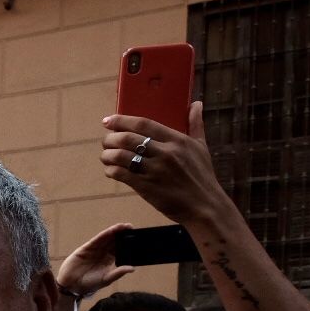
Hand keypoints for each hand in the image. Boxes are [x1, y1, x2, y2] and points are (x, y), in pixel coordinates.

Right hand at [56, 221, 136, 306]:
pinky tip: (112, 230)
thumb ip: (118, 273)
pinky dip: (105, 234)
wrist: (72, 285)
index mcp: (110, 261)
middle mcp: (104, 253)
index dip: (128, 244)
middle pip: (115, 242)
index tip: (137, 239)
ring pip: (108, 238)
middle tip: (133, 229)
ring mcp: (96, 249)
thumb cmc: (89, 284)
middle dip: (123, 235)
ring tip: (126, 226)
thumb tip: (132, 268)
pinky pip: (98, 239)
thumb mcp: (106, 279)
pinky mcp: (87, 247)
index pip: (121, 250)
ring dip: (116, 231)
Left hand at [101, 102, 230, 227]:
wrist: (204, 206)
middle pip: (127, 139)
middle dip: (110, 139)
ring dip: (107, 155)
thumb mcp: (201, 147)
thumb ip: (196, 124)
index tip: (108, 121)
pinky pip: (121, 174)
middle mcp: (165, 153)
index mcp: (177, 140)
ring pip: (121, 156)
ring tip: (106, 156)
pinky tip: (111, 171)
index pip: (143, 124)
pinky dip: (111, 171)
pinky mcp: (146, 187)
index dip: (121, 120)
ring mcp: (155, 170)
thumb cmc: (202, 176)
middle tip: (106, 141)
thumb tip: (196, 104)